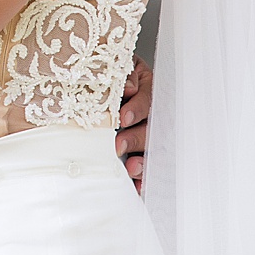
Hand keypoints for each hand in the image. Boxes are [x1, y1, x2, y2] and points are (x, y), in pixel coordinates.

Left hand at [115, 55, 152, 191]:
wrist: (100, 76)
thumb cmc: (110, 70)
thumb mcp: (119, 66)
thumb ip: (124, 76)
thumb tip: (128, 88)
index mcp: (149, 87)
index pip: (149, 98)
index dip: (138, 109)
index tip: (123, 117)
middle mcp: (153, 111)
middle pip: (153, 128)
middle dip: (137, 138)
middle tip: (119, 145)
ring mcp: (148, 131)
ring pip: (153, 149)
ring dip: (144, 161)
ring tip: (131, 168)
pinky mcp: (140, 150)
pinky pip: (146, 165)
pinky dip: (143, 179)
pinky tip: (137, 188)